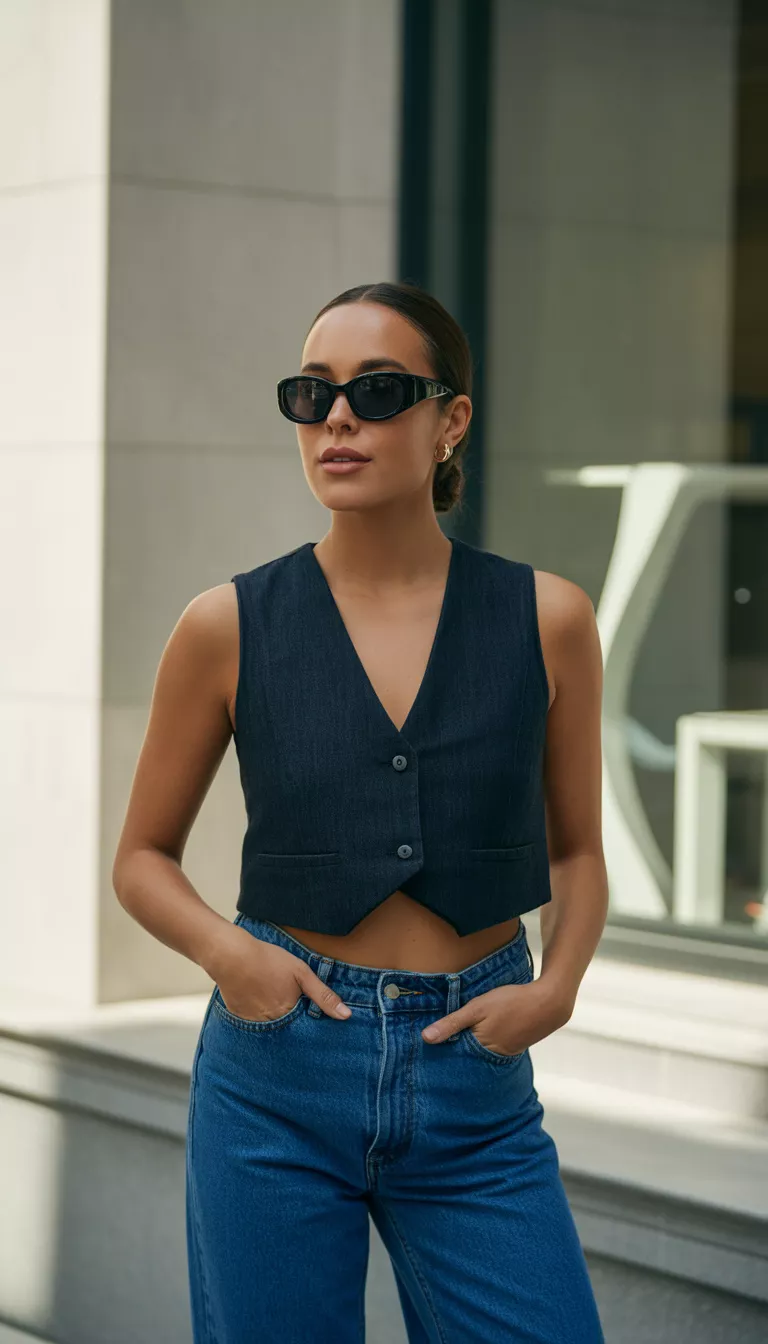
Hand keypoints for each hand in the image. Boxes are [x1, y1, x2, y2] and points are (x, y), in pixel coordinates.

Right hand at [208, 926, 351, 1022]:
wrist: (231, 955)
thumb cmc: (268, 960)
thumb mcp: (301, 973)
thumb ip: (323, 996)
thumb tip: (346, 1016)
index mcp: (289, 1014)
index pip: (305, 1028)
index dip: (308, 1021)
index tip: (308, 1012)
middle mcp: (272, 1024)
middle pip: (288, 1028)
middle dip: (291, 1019)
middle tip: (285, 997)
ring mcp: (253, 1023)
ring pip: (270, 1025)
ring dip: (274, 1016)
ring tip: (270, 994)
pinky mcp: (239, 1017)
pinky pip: (253, 1021)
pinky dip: (257, 1012)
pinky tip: (256, 995)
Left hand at [421, 978, 569, 1053]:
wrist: (549, 1003)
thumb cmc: (511, 1002)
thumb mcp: (477, 1008)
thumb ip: (452, 1023)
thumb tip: (425, 1038)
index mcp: (480, 1049)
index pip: (453, 1057)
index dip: (440, 1052)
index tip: (424, 1052)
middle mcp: (491, 1057)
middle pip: (465, 1058)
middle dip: (452, 1053)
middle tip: (434, 1049)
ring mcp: (503, 1054)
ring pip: (478, 1053)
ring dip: (467, 1048)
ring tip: (452, 1042)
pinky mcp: (512, 1047)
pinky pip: (491, 1049)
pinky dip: (482, 1044)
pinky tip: (477, 1036)